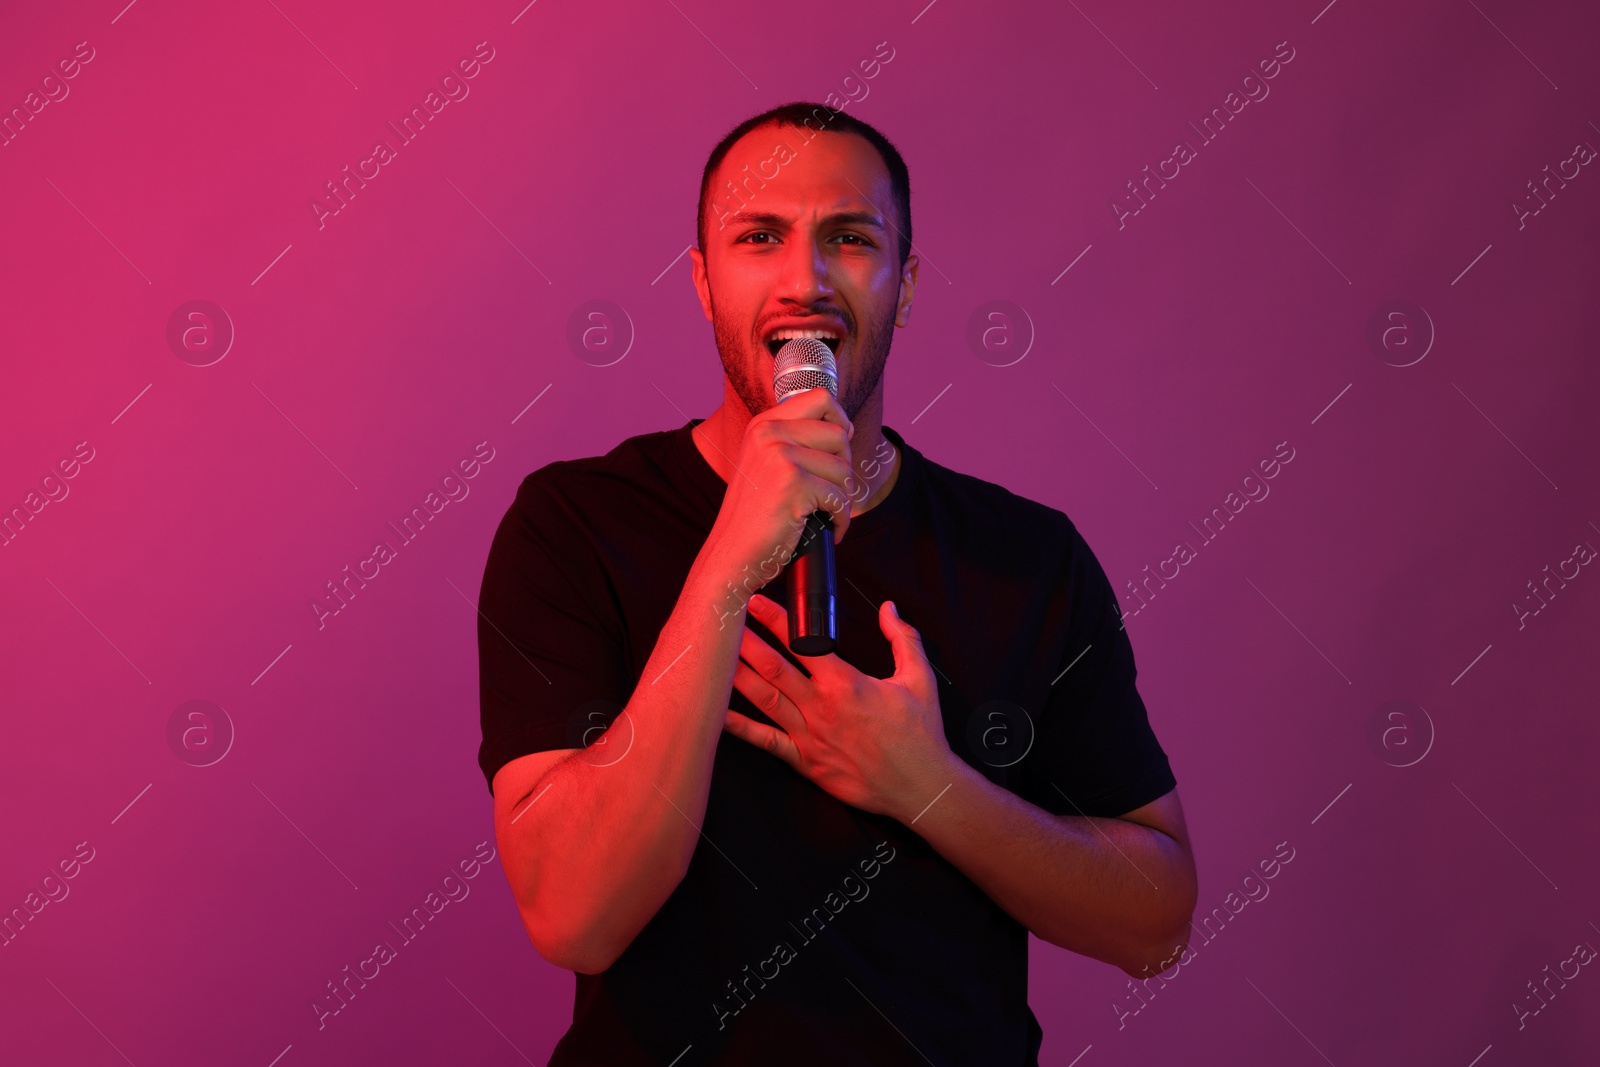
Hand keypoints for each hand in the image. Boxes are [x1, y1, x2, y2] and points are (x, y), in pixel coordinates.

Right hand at [705, 388, 855, 583]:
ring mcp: (781, 457)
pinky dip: (840, 520)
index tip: (838, 448)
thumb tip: (845, 427)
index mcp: (763, 424)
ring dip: (843, 498)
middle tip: (830, 492)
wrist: (731, 555)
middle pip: (839, 434)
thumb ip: (793, 440)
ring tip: (827, 514)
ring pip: (843, 469)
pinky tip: (828, 530)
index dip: (840, 420)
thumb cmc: (755, 515)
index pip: (820, 398)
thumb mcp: (766, 464)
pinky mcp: (793, 485)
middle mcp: (770, 434)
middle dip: (844, 467)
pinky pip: (839, 498)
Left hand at [722, 592, 954, 821]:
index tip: (756, 602)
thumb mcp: (920, 678)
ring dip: (738, 675)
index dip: (775, 619)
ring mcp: (810, 736)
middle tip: (723, 620)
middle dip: (746, 641)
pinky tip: (718, 715)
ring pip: (765, 699)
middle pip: (773, 667)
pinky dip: (741, 728)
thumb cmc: (920, 734)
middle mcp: (821, 707)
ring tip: (713, 656)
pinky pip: (767, 742)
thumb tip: (888, 607)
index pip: (802, 643)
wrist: (921, 786)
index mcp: (845, 683)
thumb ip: (902, 637)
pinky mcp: (806, 761)